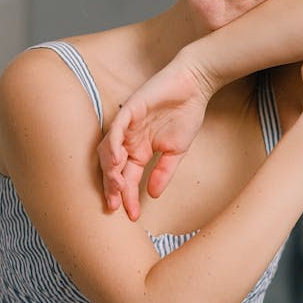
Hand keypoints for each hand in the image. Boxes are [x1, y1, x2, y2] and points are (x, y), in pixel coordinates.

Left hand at [97, 54, 213, 219]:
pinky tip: (116, 161)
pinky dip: (113, 145)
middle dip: (111, 189)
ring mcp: (126, 125)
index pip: (127, 178)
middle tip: (114, 207)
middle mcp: (128, 140)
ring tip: (114, 188)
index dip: (127, 197)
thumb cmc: (185, 114)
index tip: (132, 216)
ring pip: (107, 151)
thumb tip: (153, 195)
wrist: (195, 86)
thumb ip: (163, 172)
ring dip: (109, 171)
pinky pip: (116, 129)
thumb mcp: (176, 152)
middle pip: (111, 168)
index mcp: (138, 150)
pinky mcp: (129, 110)